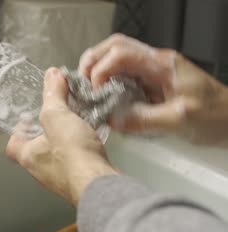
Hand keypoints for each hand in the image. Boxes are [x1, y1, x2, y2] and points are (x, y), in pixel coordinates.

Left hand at [6, 68, 116, 205]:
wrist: (100, 185)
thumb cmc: (73, 155)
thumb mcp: (58, 117)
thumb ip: (53, 96)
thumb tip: (51, 75)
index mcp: (28, 157)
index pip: (12, 146)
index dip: (17, 132)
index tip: (26, 119)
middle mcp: (40, 172)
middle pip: (35, 150)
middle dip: (44, 134)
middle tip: (55, 118)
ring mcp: (60, 180)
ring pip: (56, 157)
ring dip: (63, 143)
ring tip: (74, 126)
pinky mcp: (79, 182)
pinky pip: (75, 164)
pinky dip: (80, 153)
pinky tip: (90, 142)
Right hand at [79, 34, 227, 144]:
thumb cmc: (214, 116)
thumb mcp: (178, 119)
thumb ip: (143, 118)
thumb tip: (111, 119)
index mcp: (161, 64)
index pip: (120, 53)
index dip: (100, 70)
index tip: (93, 91)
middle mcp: (154, 63)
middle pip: (114, 47)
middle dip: (92, 62)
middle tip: (82, 83)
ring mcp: (151, 71)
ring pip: (115, 58)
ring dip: (97, 69)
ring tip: (87, 89)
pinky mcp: (150, 83)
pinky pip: (122, 75)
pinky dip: (106, 81)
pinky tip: (101, 96)